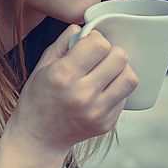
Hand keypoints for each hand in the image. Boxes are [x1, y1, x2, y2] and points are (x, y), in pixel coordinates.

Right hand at [9, 24, 138, 153]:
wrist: (38, 138)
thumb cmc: (38, 98)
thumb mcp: (42, 66)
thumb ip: (64, 42)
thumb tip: (86, 29)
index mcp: (63, 76)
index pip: (100, 44)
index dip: (95, 40)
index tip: (88, 46)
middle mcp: (82, 95)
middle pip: (119, 58)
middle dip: (110, 53)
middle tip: (98, 59)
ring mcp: (97, 112)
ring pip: (130, 78)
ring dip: (119, 71)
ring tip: (105, 73)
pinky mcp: (107, 124)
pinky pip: (124, 97)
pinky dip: (116, 90)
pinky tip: (100, 92)